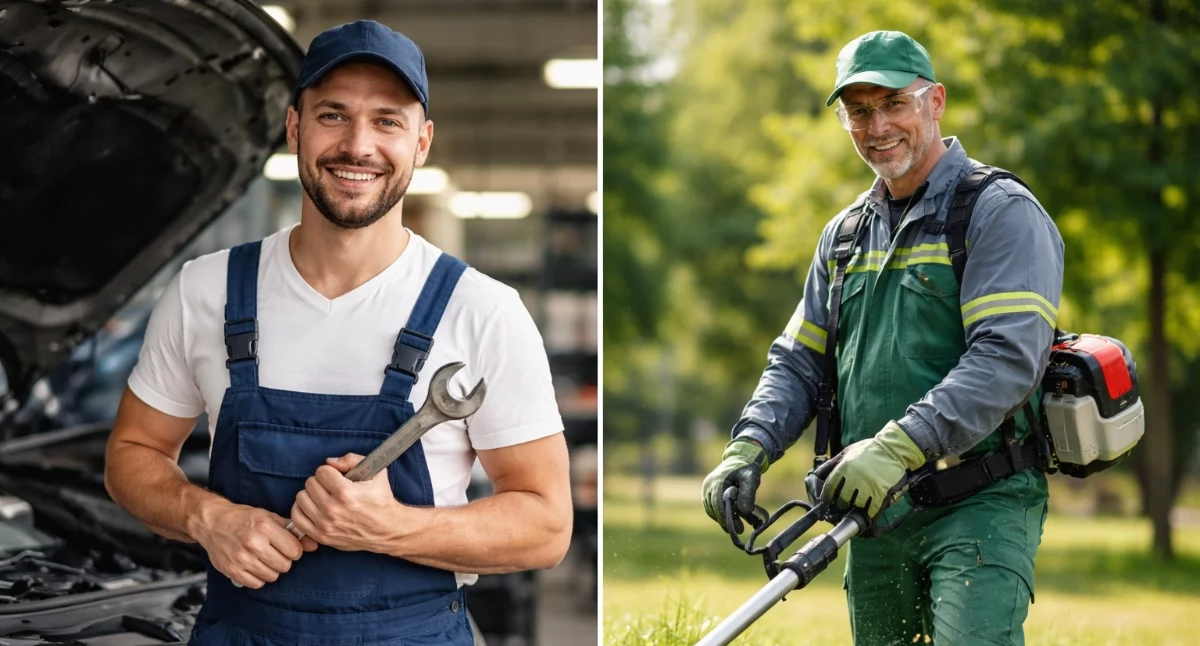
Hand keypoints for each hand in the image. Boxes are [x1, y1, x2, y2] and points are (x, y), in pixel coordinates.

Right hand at [192, 502, 312, 588]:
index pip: (294, 550)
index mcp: (264, 526)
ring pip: (272, 576)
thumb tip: (313, 544)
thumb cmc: (243, 518)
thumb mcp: (269, 517)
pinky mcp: (232, 570)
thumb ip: (292, 531)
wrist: (213, 523)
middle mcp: (253, 543)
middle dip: (284, 560)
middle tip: (275, 553)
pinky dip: (258, 578)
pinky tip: (255, 566)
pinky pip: (256, 584)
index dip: (294, 549)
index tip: (288, 546)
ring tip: (264, 559)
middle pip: (285, 565)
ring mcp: (241, 558)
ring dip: (272, 569)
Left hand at [289, 453, 401, 552]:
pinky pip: (297, 517)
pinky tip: (313, 507)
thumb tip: (329, 462)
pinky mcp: (321, 536)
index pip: (321, 471)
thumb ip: (352, 460)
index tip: (337, 477)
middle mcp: (332, 509)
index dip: (330, 471)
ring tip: (323, 497)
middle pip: (310, 483)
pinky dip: (302, 509)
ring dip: (311, 495)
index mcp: (345, 492)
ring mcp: (325, 524)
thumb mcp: (376, 473)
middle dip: (321, 482)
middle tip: (331, 487)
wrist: (388, 530)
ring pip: (301, 498)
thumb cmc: (381, 499)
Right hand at [701, 439, 768, 531]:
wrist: (740, 458)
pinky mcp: (708, 491)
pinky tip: (732, 517)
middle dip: (726, 520)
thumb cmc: (746, 469)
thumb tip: (743, 511)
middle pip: (713, 508)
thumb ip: (747, 494)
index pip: (717, 504)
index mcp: (717, 481)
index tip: (736, 528)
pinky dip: (721, 513)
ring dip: (723, 518)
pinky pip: (712, 506)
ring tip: (738, 525)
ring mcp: (706, 488)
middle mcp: (708, 485)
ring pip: (711, 509)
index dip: (725, 517)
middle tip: (739, 529)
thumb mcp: (750, 479)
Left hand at [821, 421, 925, 517]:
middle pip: (843, 500)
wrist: (893, 448)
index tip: (825, 504)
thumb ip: (833, 464)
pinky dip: (870, 512)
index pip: (829, 488)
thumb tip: (818, 475)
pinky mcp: (881, 492)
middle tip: (845, 502)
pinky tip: (869, 512)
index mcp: (844, 468)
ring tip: (858, 503)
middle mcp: (854, 478)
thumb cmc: (869, 449)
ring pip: (857, 505)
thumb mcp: (848, 452)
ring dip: (857, 506)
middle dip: (842, 503)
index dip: (826, 498)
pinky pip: (872, 509)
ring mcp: (868, 486)